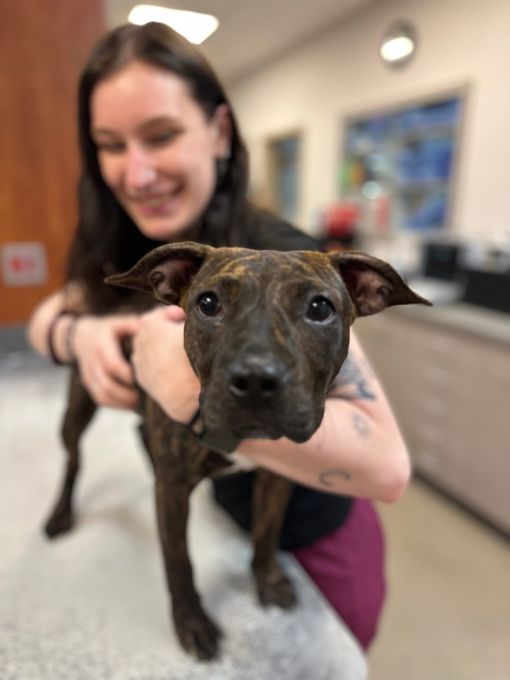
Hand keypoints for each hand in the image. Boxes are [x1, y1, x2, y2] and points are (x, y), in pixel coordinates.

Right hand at [72, 314, 140, 408]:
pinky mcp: (89, 384)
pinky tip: (129, 404)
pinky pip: (100, 399)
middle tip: (144, 397)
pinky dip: (115, 405)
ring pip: (103, 396)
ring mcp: (89, 375)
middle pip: (107, 385)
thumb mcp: (119, 323)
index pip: (113, 365)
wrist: (80, 337)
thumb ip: (135, 326)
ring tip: (138, 402)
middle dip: (127, 394)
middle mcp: (93, 362)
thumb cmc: (108, 329)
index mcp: (101, 346)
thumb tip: (155, 330)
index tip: (146, 379)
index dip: (129, 375)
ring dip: (122, 403)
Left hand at [131, 306, 200, 422]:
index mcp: (149, 323)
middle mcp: (139, 340)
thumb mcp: (194, 327)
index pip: (163, 313)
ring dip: (162, 349)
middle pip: (153, 330)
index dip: (177, 315)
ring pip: (150, 349)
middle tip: (185, 336)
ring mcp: (139, 361)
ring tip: (180, 356)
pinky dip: (159, 365)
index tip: (188, 321)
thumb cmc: (192, 357)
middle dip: (166, 331)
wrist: (186, 393)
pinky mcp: (142, 378)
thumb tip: (189, 316)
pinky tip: (174, 370)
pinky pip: (149, 366)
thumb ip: (187, 316)